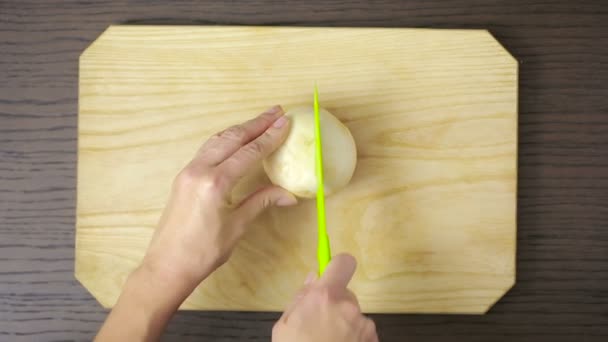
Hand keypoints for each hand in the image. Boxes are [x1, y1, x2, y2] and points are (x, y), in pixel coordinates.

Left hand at [141, 105, 296, 294]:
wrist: (167, 266)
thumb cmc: (202, 252)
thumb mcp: (237, 226)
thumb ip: (261, 202)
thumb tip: (289, 195)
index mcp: (215, 183)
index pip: (249, 152)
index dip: (269, 137)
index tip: (285, 122)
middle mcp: (200, 170)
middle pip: (232, 138)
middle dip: (256, 123)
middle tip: (276, 111)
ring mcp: (188, 171)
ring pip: (217, 140)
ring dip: (240, 128)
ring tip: (260, 120)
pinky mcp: (184, 177)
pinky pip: (207, 149)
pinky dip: (225, 140)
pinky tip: (236, 139)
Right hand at [272, 254, 378, 341]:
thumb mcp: (284, 325)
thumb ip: (301, 298)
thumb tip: (313, 279)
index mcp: (325, 296)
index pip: (343, 262)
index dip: (337, 266)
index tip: (330, 273)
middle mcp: (348, 306)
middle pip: (345, 293)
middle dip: (334, 304)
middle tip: (318, 322)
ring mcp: (363, 326)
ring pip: (353, 316)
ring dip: (343, 325)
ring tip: (326, 341)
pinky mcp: (371, 341)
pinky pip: (361, 333)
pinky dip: (352, 339)